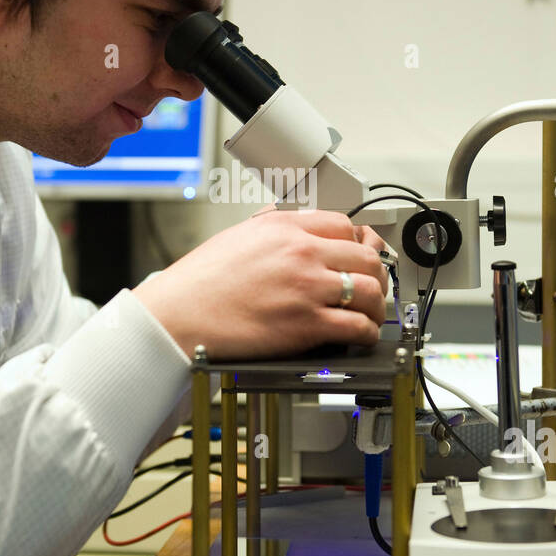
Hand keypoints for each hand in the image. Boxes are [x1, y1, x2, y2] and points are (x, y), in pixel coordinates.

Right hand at [131, 208, 388, 360]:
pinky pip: (357, 326)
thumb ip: (269, 225)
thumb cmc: (199, 283)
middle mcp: (300, 252)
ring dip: (377, 305)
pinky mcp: (306, 324)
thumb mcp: (235, 236)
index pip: (344, 224)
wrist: (177, 317)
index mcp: (283, 227)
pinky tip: (363, 335)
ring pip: (369, 290)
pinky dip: (367, 333)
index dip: (359, 242)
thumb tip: (290, 219)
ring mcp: (306, 288)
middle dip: (376, 274)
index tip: (362, 255)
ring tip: (372, 314)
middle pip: (366, 257)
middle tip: (373, 287)